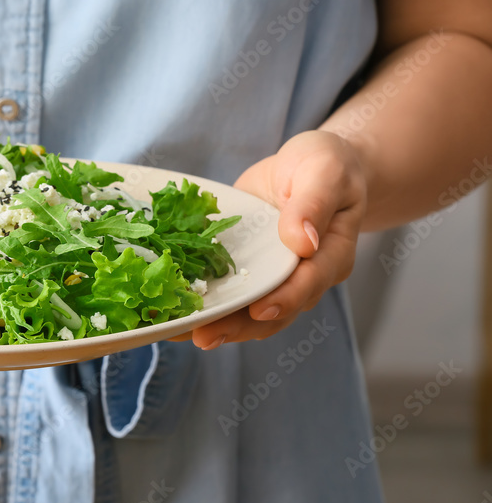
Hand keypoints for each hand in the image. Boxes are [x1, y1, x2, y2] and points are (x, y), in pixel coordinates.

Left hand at [172, 130, 366, 349]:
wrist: (310, 166)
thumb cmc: (325, 165)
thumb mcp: (324, 172)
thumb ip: (313, 204)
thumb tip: (303, 241)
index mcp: (330, 255)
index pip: (309, 283)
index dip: (285, 299)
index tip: (259, 310)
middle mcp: (303, 276)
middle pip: (274, 311)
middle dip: (238, 326)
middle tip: (204, 336)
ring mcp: (273, 276)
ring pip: (248, 311)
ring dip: (216, 324)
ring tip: (178, 332)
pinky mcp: (248, 269)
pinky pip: (228, 290)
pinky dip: (204, 303)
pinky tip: (173, 312)